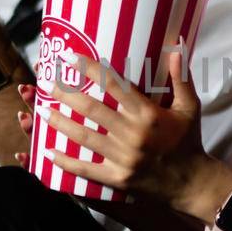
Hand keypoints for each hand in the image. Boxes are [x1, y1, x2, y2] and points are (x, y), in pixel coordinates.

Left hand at [34, 49, 220, 211]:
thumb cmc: (189, 140)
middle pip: (91, 109)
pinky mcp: (117, 178)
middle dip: (64, 94)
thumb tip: (176, 47)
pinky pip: (85, 169)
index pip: (114, 85)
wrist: (191, 183)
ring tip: (40, 110)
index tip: (69, 57)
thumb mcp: (190, 107)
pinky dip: (65, 161)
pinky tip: (48, 151)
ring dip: (59, 123)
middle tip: (45, 82)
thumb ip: (181, 78)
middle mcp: (133, 134)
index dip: (89, 68)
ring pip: (83, 137)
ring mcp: (123, 158)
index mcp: (148, 114)